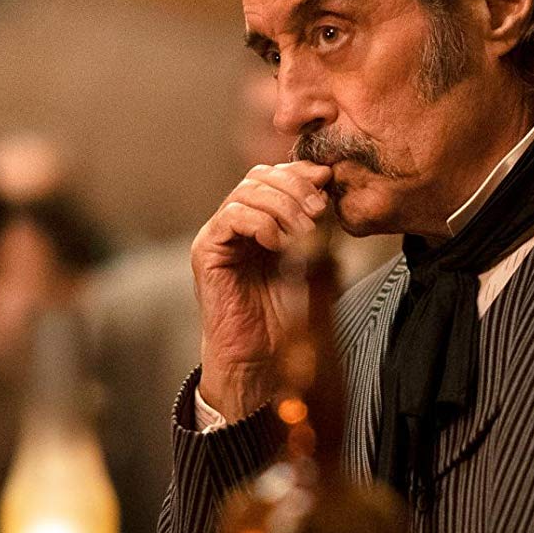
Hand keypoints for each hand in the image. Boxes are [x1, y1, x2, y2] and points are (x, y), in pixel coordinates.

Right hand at [191, 161, 332, 419]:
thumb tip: (326, 188)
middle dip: (294, 186)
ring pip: (246, 191)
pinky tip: (279, 244)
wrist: (263, 360)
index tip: (327, 181)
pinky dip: (260, 222)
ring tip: (305, 231)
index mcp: (262, 222)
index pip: (275, 176)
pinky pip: (230, 216)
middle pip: (259, 176)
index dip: (300, 172)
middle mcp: (237, 225)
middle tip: (318, 209)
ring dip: (282, 204)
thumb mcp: (315, 263)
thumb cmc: (288, 320)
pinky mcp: (207, 252)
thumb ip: (318, 227)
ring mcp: (220, 236)